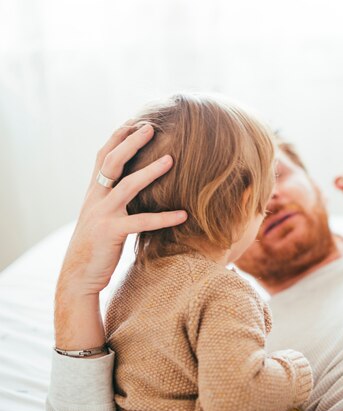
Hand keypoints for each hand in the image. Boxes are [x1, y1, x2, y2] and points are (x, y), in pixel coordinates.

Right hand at [55, 121, 186, 349]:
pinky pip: (141, 222)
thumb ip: (113, 198)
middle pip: (111, 161)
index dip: (117, 137)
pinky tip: (183, 214)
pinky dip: (163, 217)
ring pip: (126, 186)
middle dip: (130, 142)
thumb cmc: (96, 245)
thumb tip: (134, 184)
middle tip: (150, 126)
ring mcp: (101, 214)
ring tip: (171, 159)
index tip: (135, 120)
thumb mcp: (102, 216)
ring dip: (149, 171)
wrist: (77, 276)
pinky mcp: (111, 232)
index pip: (103, 156)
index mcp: (94, 191)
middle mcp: (95, 198)